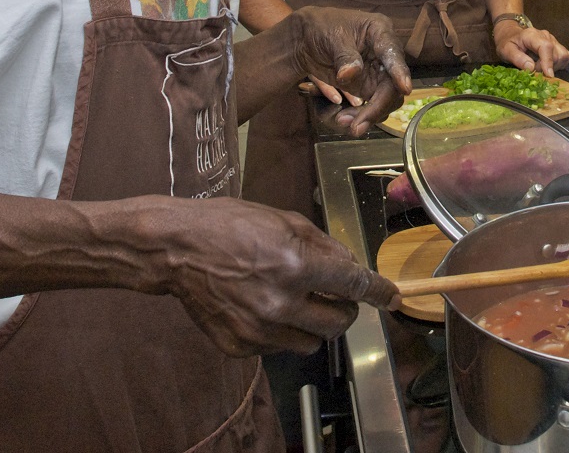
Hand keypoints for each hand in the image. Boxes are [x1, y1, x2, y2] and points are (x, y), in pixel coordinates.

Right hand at [155, 197, 399, 357]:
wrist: (176, 249)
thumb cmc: (228, 225)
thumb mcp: (285, 221)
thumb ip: (324, 246)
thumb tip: (351, 266)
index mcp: (296, 266)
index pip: (354, 285)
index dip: (379, 292)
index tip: (392, 298)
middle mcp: (281, 304)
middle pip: (338, 324)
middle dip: (345, 310)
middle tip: (337, 296)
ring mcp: (259, 330)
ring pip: (310, 341)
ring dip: (313, 323)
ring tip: (293, 299)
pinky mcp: (240, 346)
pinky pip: (277, 347)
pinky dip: (280, 331)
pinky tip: (262, 306)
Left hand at [289, 7, 412, 136]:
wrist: (306, 39)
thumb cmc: (321, 27)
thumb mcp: (330, 37)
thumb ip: (343, 56)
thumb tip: (350, 74)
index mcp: (380, 33)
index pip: (393, 54)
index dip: (399, 71)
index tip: (405, 88)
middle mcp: (384, 56)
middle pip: (392, 85)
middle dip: (376, 107)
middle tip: (356, 126)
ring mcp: (377, 74)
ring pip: (383, 100)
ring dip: (366, 115)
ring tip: (342, 121)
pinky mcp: (367, 88)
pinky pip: (369, 106)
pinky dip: (358, 115)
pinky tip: (341, 119)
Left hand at [494, 22, 568, 76]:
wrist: (511, 34)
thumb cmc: (508, 42)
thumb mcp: (506, 51)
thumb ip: (517, 59)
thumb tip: (531, 68)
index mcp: (532, 35)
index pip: (546, 47)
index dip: (548, 62)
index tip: (548, 75)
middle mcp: (546, 36)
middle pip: (557, 54)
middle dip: (547, 68)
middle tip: (534, 70)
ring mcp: (553, 40)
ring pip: (564, 56)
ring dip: (554, 67)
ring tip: (540, 67)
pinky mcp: (557, 46)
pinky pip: (566, 57)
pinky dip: (559, 65)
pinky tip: (547, 65)